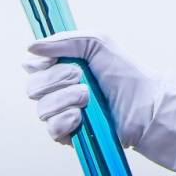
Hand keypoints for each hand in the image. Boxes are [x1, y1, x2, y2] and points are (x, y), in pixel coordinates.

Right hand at [23, 32, 163, 147]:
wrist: (144, 104)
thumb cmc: (123, 73)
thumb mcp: (97, 43)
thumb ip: (64, 40)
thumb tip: (31, 47)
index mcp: (62, 68)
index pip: (32, 67)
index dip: (42, 64)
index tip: (57, 59)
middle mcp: (58, 91)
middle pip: (33, 87)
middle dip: (58, 79)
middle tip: (82, 77)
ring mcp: (63, 114)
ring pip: (42, 108)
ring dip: (66, 99)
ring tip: (88, 98)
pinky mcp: (69, 135)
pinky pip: (52, 128)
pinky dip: (66, 120)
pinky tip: (82, 117)